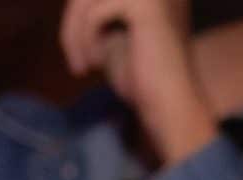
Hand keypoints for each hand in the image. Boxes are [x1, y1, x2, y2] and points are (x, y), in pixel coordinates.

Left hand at [60, 0, 217, 164]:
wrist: (170, 106)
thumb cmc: (143, 81)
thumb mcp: (113, 37)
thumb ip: (96, 14)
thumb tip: (72, 2)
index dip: (79, 18)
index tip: (78, 52)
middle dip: (72, 25)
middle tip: (76, 64)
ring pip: (88, 0)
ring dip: (74, 35)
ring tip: (81, 67)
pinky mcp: (145, 4)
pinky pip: (94, 12)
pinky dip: (86, 40)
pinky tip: (96, 64)